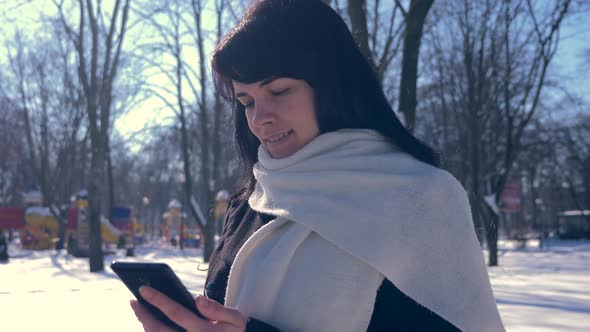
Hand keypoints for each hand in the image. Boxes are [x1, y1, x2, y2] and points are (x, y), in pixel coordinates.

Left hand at [130, 286, 247, 331]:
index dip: (158, 300)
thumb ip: (219, 310)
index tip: (144, 289)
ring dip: (145, 324)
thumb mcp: (236, 320)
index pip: (176, 313)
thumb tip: (198, 299)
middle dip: (143, 314)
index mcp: (203, 331)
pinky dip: (151, 331)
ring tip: (138, 309)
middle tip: (133, 300)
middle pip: (158, 330)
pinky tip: (148, 321)